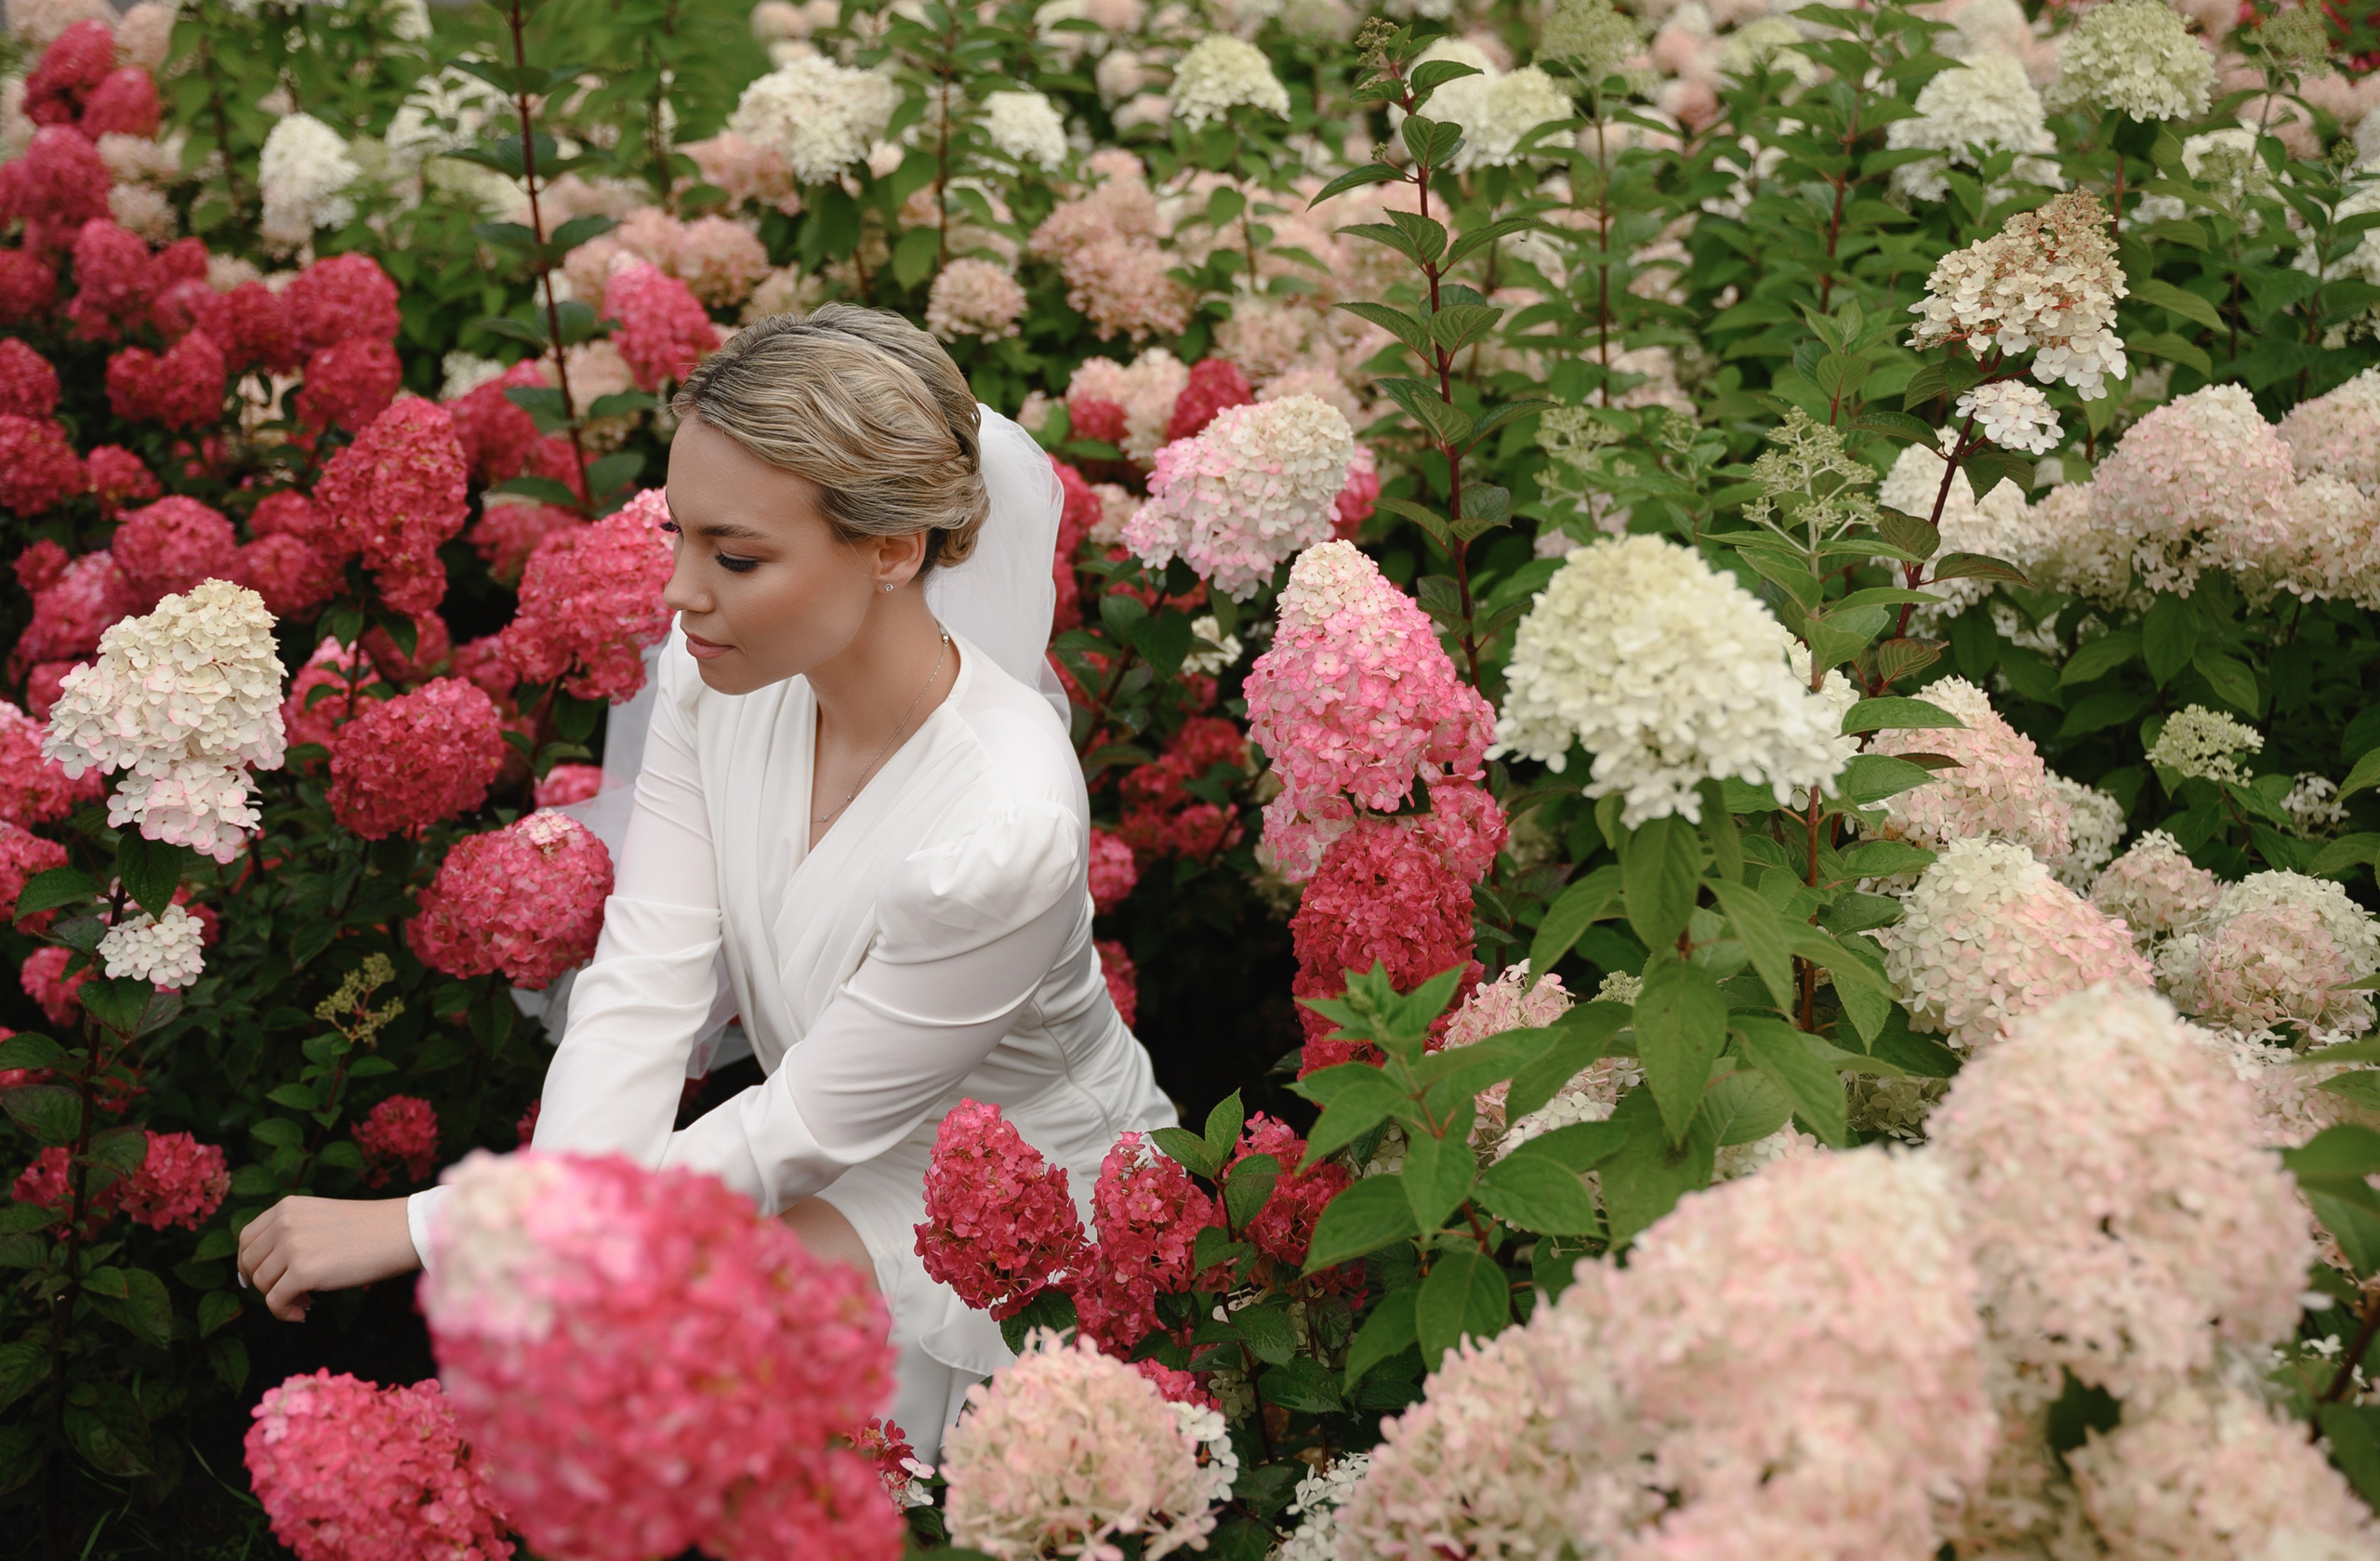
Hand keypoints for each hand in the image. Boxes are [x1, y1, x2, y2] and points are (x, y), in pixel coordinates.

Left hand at [237, 1196, 419, 1321]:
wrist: (401, 1232)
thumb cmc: (368, 1229)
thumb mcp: (320, 1217)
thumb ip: (291, 1232)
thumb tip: (260, 1270)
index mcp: (287, 1207)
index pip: (246, 1238)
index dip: (247, 1262)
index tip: (256, 1278)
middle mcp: (284, 1223)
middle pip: (250, 1263)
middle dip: (264, 1283)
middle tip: (288, 1293)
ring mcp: (292, 1247)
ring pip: (262, 1284)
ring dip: (279, 1298)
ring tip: (305, 1301)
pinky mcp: (303, 1272)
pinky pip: (275, 1302)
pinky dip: (285, 1312)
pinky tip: (304, 1313)